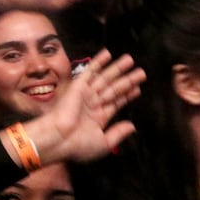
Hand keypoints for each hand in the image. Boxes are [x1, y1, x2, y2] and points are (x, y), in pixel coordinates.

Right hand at [23, 49, 144, 164]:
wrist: (58, 140)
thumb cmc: (77, 146)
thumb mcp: (104, 143)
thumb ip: (118, 133)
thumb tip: (132, 126)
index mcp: (98, 118)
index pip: (116, 102)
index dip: (127, 95)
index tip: (137, 88)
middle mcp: (93, 104)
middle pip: (114, 88)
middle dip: (127, 80)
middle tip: (141, 72)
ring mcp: (86, 94)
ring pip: (105, 78)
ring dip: (117, 68)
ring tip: (130, 60)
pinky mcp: (78, 86)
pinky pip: (90, 72)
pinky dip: (98, 62)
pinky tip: (107, 54)